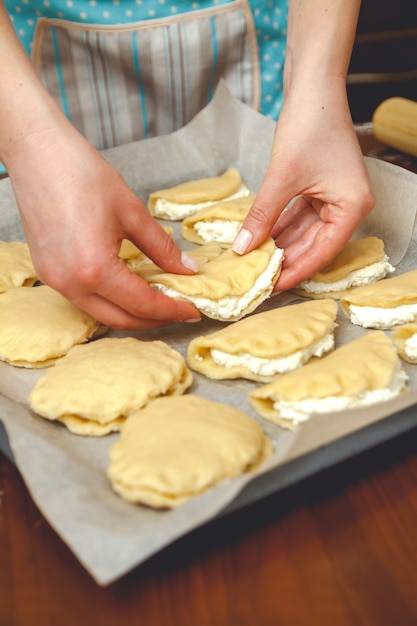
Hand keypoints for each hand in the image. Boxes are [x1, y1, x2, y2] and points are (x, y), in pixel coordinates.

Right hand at [7, 124, 200, 329]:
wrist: (39, 153)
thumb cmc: (83, 175)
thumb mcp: (132, 212)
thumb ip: (162, 247)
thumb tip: (187, 269)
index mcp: (95, 269)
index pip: (143, 304)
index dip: (171, 310)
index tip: (192, 310)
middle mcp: (71, 284)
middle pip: (120, 320)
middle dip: (153, 320)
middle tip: (178, 310)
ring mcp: (55, 281)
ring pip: (100, 312)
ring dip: (130, 312)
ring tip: (156, 300)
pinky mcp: (47, 272)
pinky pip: (84, 299)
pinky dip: (109, 300)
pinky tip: (126, 287)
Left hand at [233, 84, 374, 291]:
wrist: (313, 84)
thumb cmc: (309, 124)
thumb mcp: (281, 178)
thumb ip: (262, 216)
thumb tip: (242, 249)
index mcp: (352, 207)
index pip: (323, 252)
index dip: (295, 272)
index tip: (271, 288)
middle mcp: (348, 205)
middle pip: (314, 244)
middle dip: (285, 260)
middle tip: (257, 280)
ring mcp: (334, 196)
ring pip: (304, 232)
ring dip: (280, 245)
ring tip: (255, 263)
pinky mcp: (319, 187)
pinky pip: (299, 216)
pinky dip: (280, 226)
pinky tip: (261, 239)